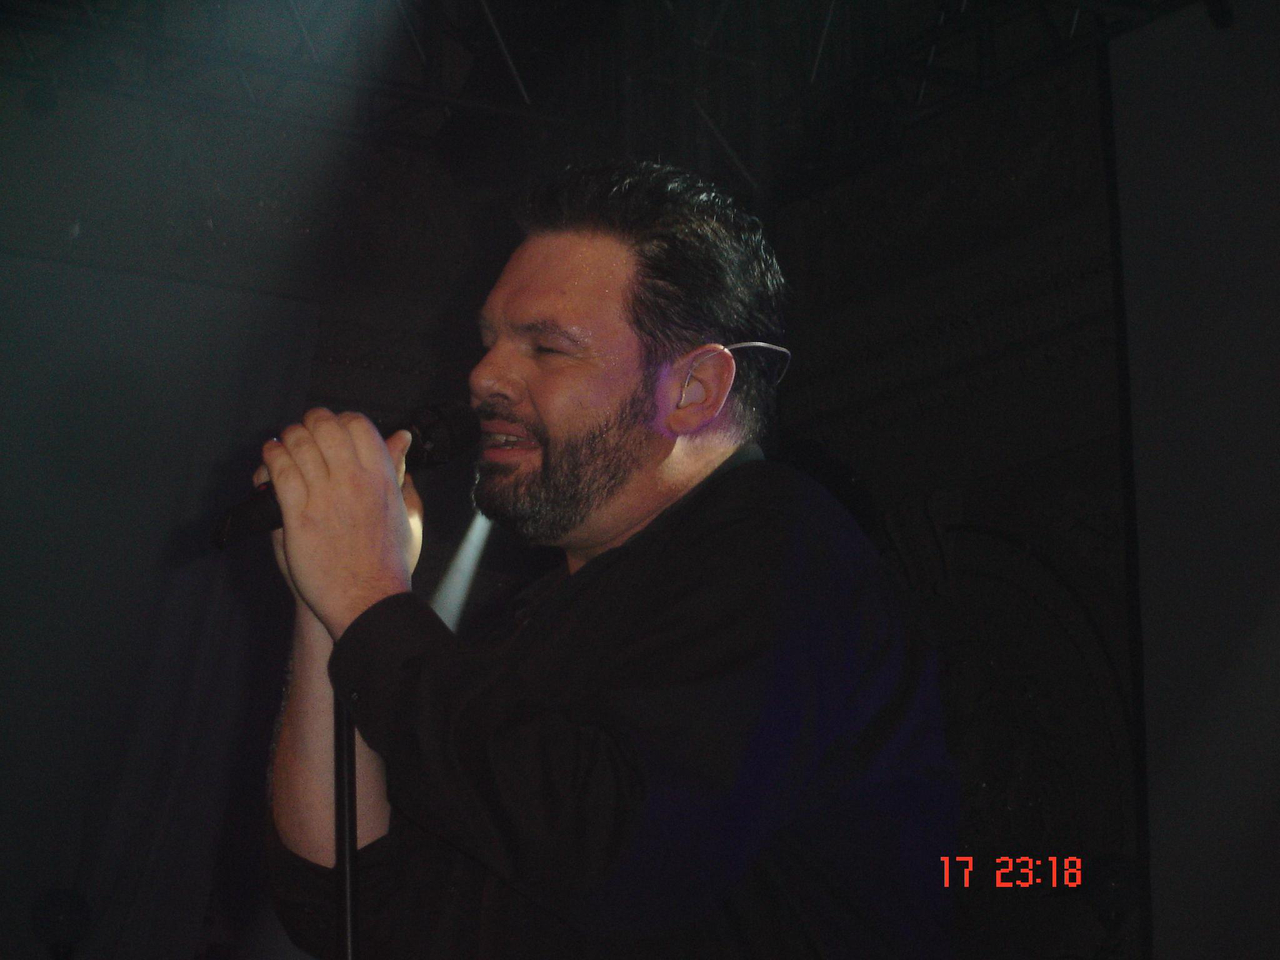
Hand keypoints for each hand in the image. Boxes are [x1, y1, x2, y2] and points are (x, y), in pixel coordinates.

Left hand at [256, 408, 423, 637]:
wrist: (368, 599)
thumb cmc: (389, 561)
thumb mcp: (406, 511)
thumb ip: (399, 471)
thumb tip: (401, 439)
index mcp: (382, 477)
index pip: (358, 425)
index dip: (341, 420)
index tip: (334, 429)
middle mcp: (353, 480)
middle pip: (325, 427)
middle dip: (311, 422)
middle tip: (305, 431)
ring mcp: (324, 496)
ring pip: (298, 444)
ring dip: (287, 438)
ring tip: (284, 444)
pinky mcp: (298, 516)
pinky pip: (280, 472)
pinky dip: (271, 457)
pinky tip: (271, 457)